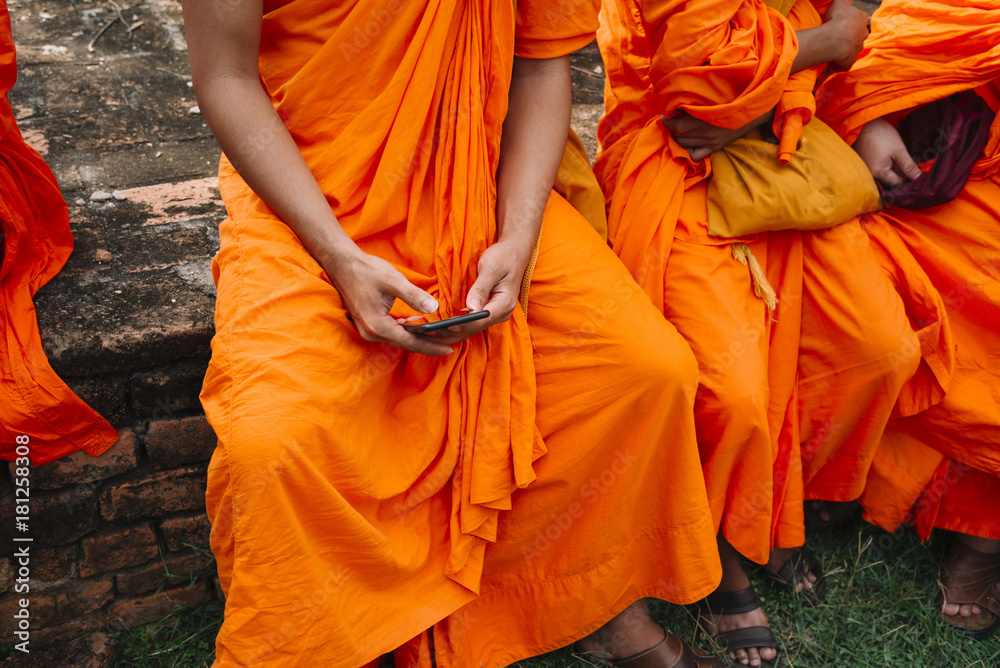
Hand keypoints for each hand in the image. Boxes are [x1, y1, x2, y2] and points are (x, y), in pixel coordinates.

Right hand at [329, 249, 453, 355]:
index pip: (410, 343)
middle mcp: (371, 333)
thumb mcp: (393, 281)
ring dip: (418, 339)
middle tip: (450, 345)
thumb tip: (434, 308)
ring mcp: (368, 330)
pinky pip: (392, 333)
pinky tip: (420, 327)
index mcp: (378, 326)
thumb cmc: (366, 271)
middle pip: (406, 344)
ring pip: (399, 339)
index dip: (431, 347)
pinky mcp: (368, 324)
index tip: (449, 350)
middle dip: (428, 345)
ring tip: (439, 338)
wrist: (342, 264)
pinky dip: (407, 332)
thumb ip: (414, 296)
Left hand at [428, 236, 532, 342]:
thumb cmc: (503, 257)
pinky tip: (441, 326)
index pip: (481, 320)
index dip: (463, 324)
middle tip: (431, 331)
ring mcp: (495, 314)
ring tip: (431, 332)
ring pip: (471, 329)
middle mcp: (501, 313)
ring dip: (452, 332)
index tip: (445, 324)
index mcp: (504, 304)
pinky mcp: (488, 312)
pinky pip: (471, 323)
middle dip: (453, 331)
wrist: (514, 252)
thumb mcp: (491, 268)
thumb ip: (481, 288)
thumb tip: (471, 308)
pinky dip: (456, 326)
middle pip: (474, 328)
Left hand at [663, 110, 772, 160]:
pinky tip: (688, 142)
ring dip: (677, 137)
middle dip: (671, 128)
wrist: (751, 111)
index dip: (667, 120)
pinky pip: (695, 155)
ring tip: (677, 130)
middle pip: (678, 135)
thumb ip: (695, 103)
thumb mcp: (712, 98)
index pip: (677, 126)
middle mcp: (707, 133)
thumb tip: (677, 105)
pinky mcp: (715, 148)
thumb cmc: (731, 100)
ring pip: (684, 145)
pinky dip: (688, 150)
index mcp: (705, 119)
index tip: (665, 115)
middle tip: (671, 121)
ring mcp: (711, 142)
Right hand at [823, 0, 868, 69]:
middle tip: (840, 37)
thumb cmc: (839, 19)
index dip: (852, 21)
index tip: (843, 22)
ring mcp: (858, 48)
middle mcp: (863, 34)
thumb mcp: (840, 2)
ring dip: (846, 50)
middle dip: (852, 37)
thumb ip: (844, 0)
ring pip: (854, 49)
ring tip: (834, 50)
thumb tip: (844, 0)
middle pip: (860, 35)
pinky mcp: (851, 61)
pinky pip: (845, 65)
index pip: (860, 18)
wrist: (837, 38)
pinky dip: (839, 65)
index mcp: (862, 19)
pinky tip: (832, 63)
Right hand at [853, 117, 921, 186]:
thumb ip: (909, 166)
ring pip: (884, 172)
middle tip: (904, 158)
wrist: (864, 121)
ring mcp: (865, 168)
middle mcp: (869, 174)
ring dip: (892, 166)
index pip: (897, 183)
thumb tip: (919, 178)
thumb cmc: (881, 134)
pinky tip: (887, 152)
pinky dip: (885, 162)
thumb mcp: (899, 150)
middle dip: (899, 171)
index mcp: (878, 173)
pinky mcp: (863, 162)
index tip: (914, 167)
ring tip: (895, 153)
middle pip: (890, 179)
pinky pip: (878, 167)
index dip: (908, 177)